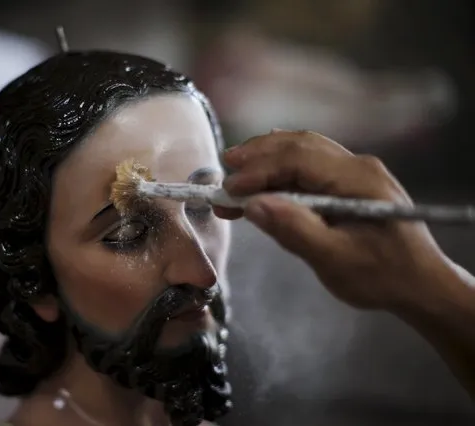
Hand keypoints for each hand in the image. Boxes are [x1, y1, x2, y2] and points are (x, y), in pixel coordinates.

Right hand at [217, 130, 452, 310]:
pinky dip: (282, 166)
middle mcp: (357, 166)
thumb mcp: (336, 261)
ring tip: (236, 166)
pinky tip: (265, 171)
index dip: (260, 170)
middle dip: (259, 155)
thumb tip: (253, 204)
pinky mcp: (350, 182)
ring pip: (304, 149)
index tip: (229, 189)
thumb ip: (295, 230)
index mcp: (358, 179)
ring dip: (268, 156)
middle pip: (299, 145)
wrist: (420, 285)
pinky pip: (310, 163)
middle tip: (225, 166)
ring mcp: (355, 171)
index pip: (299, 160)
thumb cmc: (382, 277)